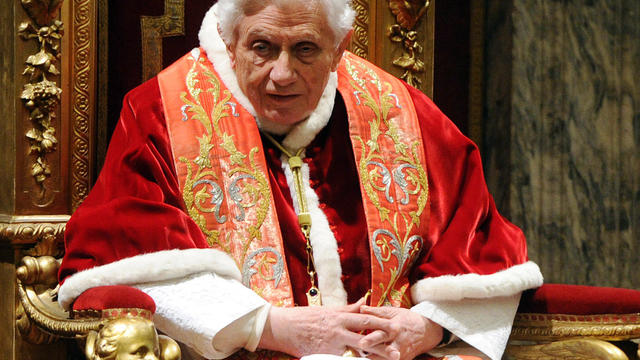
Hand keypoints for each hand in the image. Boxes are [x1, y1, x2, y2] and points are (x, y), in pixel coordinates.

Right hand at [258, 299, 391, 357]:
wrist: (283, 328)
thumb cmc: (305, 318)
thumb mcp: (329, 310)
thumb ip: (348, 308)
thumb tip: (364, 300)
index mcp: (340, 316)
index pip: (366, 318)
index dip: (382, 322)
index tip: (397, 326)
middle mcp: (339, 329)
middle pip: (366, 335)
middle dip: (383, 342)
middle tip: (398, 349)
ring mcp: (332, 343)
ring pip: (357, 351)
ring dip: (372, 357)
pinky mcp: (326, 354)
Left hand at [358, 306, 442, 359]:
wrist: (426, 332)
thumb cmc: (406, 320)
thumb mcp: (393, 312)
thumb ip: (376, 312)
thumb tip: (361, 308)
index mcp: (393, 326)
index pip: (378, 327)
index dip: (367, 330)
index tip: (358, 336)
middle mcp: (396, 340)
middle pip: (382, 345)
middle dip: (372, 345)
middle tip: (362, 346)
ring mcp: (400, 352)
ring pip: (384, 357)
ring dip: (373, 356)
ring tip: (362, 355)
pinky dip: (379, 359)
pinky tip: (371, 357)